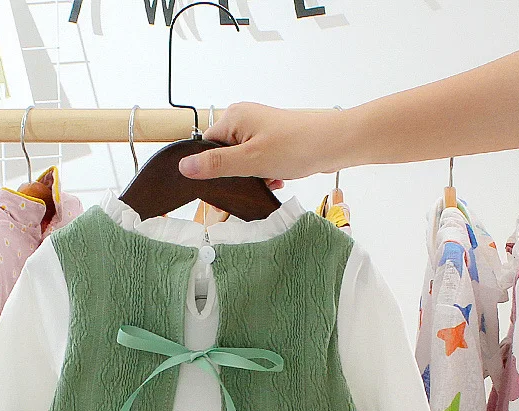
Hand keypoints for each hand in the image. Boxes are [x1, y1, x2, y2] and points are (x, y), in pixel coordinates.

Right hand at [179, 103, 341, 183]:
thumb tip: (184, 167)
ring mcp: (260, 129)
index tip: (219, 184)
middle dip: (235, 174)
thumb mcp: (249, 160)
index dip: (210, 168)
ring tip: (269, 179)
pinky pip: (258, 162)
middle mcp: (244, 119)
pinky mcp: (273, 140)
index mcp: (233, 117)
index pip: (205, 147)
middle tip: (250, 181)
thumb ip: (215, 164)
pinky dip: (265, 174)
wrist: (335, 144)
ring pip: (242, 162)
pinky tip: (277, 179)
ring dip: (252, 176)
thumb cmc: (296, 146)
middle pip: (223, 155)